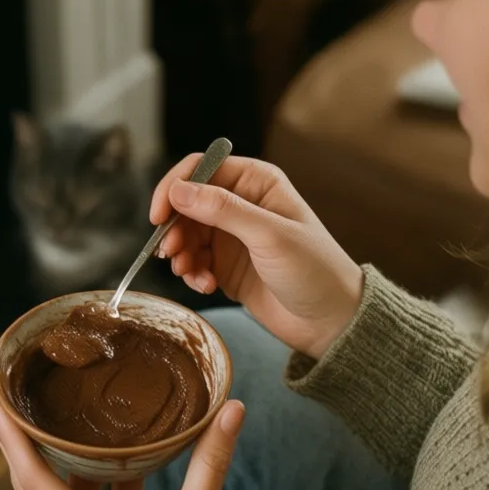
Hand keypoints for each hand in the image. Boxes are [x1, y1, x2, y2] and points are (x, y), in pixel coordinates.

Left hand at [0, 382, 245, 489]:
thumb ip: (211, 462)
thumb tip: (233, 408)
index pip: (30, 474)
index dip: (8, 433)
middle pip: (27, 481)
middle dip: (12, 438)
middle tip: (2, 394)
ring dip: (44, 458)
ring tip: (43, 417)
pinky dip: (80, 480)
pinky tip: (103, 457)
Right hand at [151, 155, 362, 360]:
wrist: (330, 321)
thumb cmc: (314, 270)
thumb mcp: (268, 236)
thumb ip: (223, 210)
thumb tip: (179, 190)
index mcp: (256, 182)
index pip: (201, 169)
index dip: (174, 187)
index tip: (158, 216)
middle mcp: (242, 204)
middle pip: (187, 203)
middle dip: (174, 228)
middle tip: (170, 253)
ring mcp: (233, 236)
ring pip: (186, 234)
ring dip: (181, 254)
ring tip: (190, 273)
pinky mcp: (227, 265)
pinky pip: (194, 261)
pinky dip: (192, 273)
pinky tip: (206, 286)